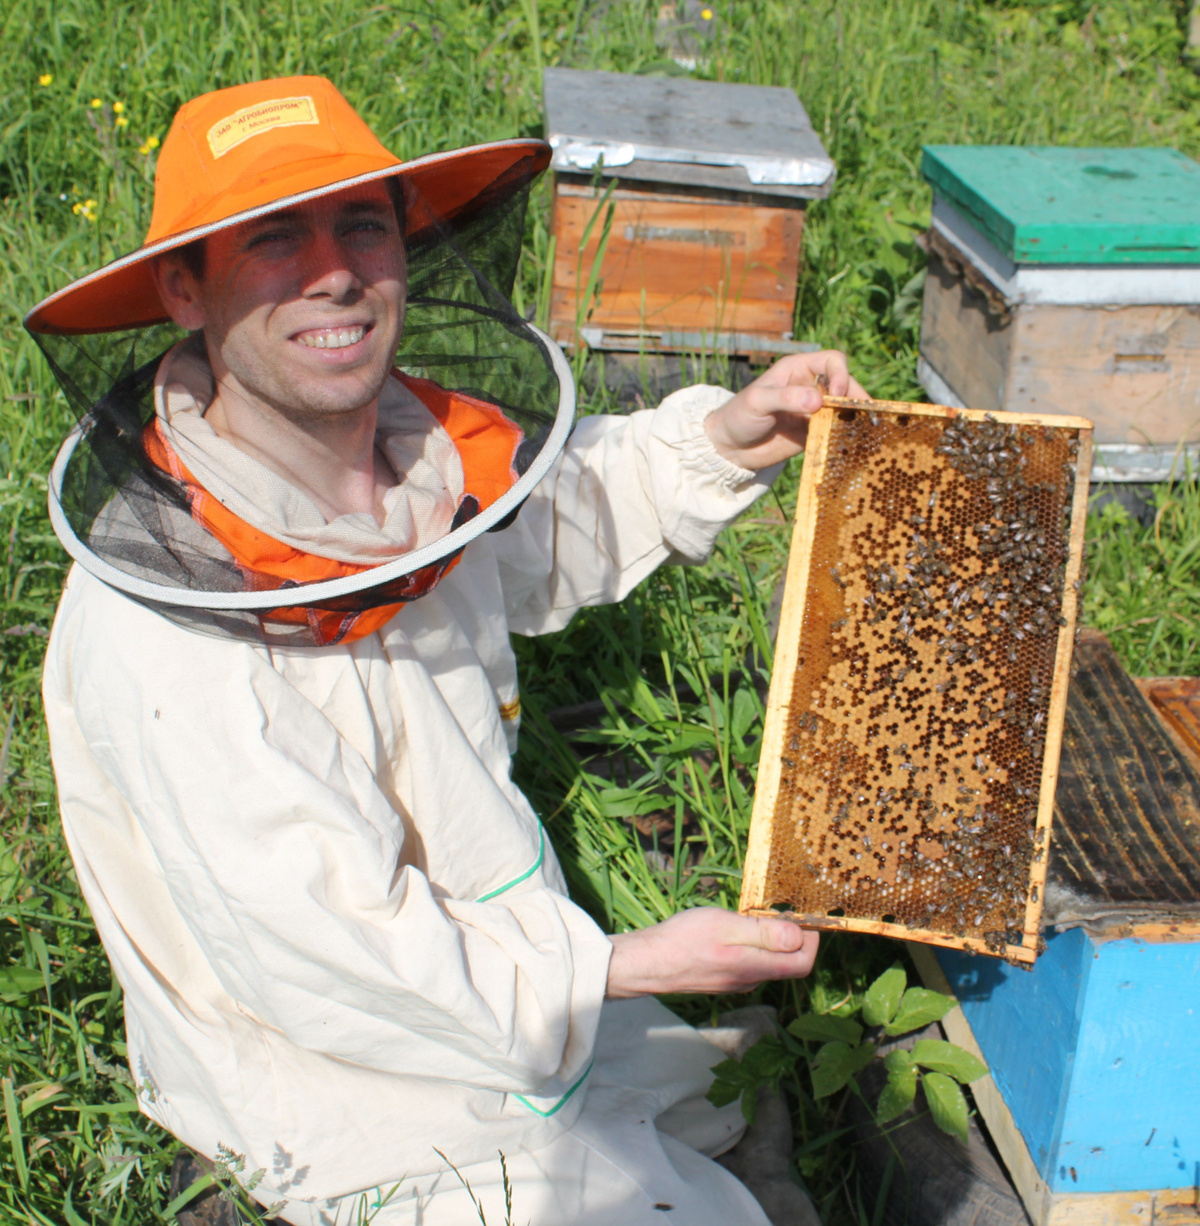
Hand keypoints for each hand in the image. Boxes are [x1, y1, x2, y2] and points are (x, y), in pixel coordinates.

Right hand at [606, 906, 818, 997]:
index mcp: (756, 968)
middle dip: (794, 939)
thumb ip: (764, 934)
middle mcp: (750, 981)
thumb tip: (799, 937)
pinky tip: (735, 930)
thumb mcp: (727, 927)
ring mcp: (735, 982)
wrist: (648, 963)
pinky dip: (754, 947)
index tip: (804, 916)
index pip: (803, 963)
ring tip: (756, 916)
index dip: (812, 940)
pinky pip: (749, 964)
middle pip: (788, 965)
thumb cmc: (684, 940)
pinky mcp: (722, 979)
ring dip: (772, 941)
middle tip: (781, 912)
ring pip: (767, 963)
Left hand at [704, 349, 868, 471]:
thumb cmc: (739, 416)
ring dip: (854, 417)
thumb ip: (786, 398)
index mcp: (798, 369)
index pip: (832, 362)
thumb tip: (817, 400)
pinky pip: (836, 431)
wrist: (730, 447)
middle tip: (861, 414)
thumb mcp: (758, 402)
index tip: (836, 394)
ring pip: (844, 409)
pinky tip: (852, 443)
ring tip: (863, 429)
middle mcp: (810, 387)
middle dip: (855, 397)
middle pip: (845, 385)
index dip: (841, 375)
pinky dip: (845, 435)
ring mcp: (814, 411)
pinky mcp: (814, 432)